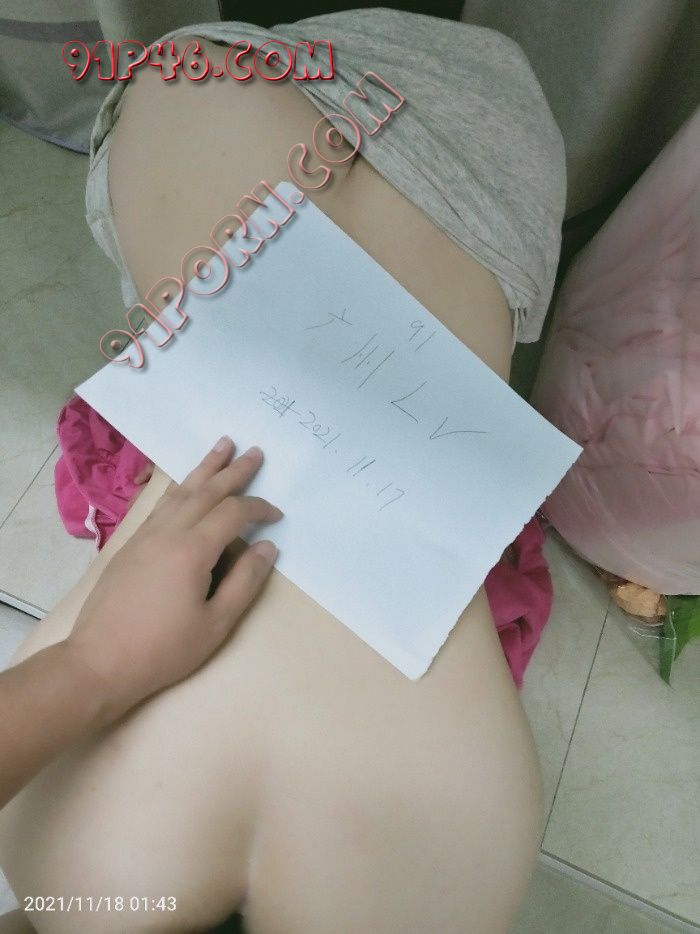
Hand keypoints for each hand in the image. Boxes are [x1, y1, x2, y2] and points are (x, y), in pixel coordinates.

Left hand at [65, 436, 282, 723]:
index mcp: (193, 550)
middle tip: (255, 450)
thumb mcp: (216, 624)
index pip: (233, 514)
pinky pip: (161, 504)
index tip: (277, 515)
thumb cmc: (163, 649)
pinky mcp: (131, 545)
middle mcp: (168, 533)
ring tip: (222, 445)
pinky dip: (180, 487)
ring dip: (204, 468)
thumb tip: (266, 547)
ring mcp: (146, 536)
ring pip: (181, 491)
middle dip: (234, 470)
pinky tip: (185, 485)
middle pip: (206, 491)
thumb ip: (245, 582)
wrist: (100, 661)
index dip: (258, 508)